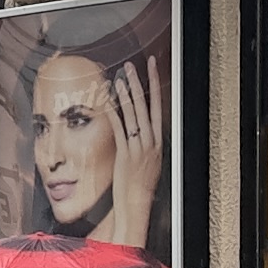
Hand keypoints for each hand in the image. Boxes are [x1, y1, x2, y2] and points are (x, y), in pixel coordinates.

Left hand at [104, 59, 164, 252]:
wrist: (136, 202)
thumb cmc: (140, 183)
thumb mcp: (149, 159)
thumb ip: (145, 141)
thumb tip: (140, 127)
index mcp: (158, 140)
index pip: (159, 105)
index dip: (155, 84)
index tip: (153, 66)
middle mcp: (151, 141)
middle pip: (146, 106)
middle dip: (140, 83)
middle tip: (132, 65)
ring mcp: (139, 147)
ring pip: (134, 115)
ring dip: (127, 95)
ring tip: (121, 77)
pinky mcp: (125, 154)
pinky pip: (120, 130)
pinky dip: (114, 115)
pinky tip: (109, 102)